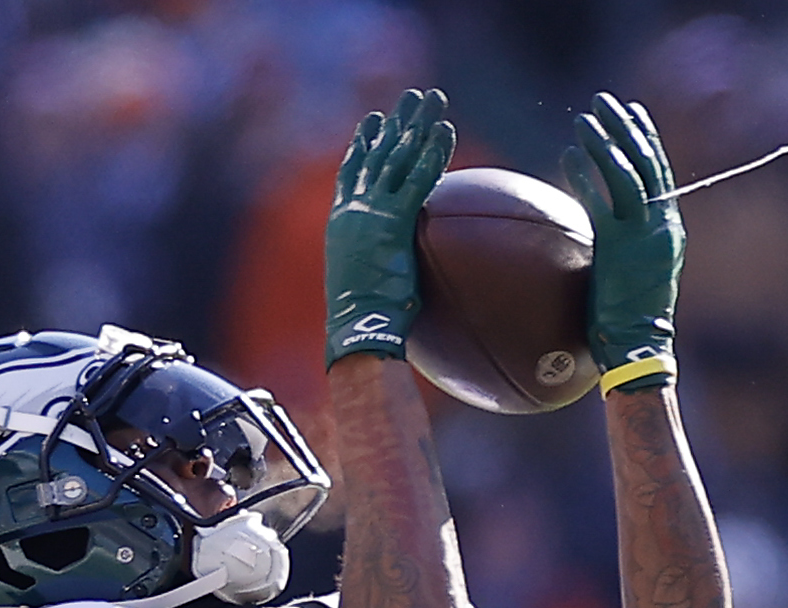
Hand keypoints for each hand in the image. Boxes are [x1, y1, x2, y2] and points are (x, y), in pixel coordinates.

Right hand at [325, 89, 454, 367]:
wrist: (357, 330)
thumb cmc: (364, 325)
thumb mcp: (366, 288)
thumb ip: (380, 269)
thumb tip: (401, 280)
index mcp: (341, 222)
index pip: (351, 173)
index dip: (362, 144)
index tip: (373, 120)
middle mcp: (352, 210)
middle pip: (376, 154)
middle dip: (396, 123)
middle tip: (411, 98)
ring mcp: (369, 213)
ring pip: (397, 158)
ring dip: (417, 126)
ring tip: (433, 100)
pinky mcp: (391, 223)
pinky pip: (416, 181)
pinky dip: (432, 154)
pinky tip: (446, 132)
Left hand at [563, 93, 682, 385]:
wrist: (640, 348)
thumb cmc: (630, 318)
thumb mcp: (633, 272)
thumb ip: (621, 242)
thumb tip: (592, 226)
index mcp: (670, 228)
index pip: (660, 172)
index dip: (646, 138)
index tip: (631, 111)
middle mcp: (663, 226)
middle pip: (647, 163)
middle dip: (625, 127)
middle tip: (604, 101)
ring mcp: (645, 237)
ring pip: (628, 176)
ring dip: (605, 143)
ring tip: (583, 120)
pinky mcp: (622, 250)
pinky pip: (601, 204)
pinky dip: (586, 177)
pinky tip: (568, 156)